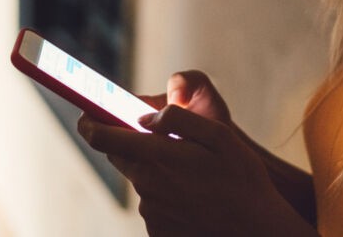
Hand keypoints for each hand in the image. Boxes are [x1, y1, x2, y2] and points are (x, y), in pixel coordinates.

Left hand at [78, 75, 312, 235]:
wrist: (257, 232)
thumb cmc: (243, 180)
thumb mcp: (220, 136)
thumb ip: (180, 119)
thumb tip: (148, 118)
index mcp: (159, 157)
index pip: (105, 138)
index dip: (90, 124)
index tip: (85, 116)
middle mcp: (148, 186)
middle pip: (123, 158)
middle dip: (135, 145)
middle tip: (168, 143)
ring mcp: (152, 212)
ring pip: (143, 181)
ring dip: (159, 173)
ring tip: (198, 179)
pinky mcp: (158, 231)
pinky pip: (156, 205)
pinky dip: (169, 197)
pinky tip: (198, 199)